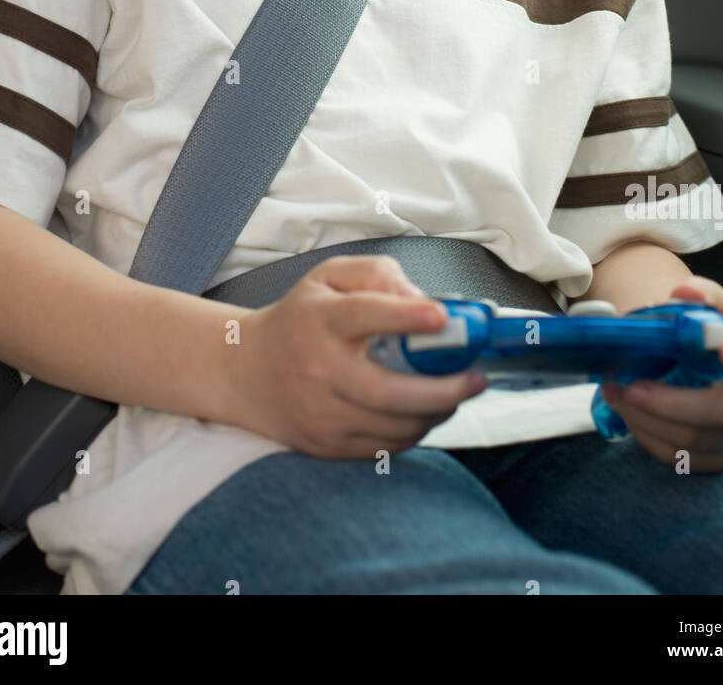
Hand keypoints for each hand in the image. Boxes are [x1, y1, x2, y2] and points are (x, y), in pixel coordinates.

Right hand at [229, 255, 486, 459]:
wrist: (247, 372)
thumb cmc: (300, 318)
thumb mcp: (329, 277)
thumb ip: (377, 275)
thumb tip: (422, 301)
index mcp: (319, 319)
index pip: (364, 315)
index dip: (406, 317)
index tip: (443, 317)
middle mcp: (318, 370)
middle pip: (387, 391)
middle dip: (442, 389)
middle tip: (476, 379)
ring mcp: (322, 413)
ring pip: (392, 425)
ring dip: (436, 412)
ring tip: (457, 393)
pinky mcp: (327, 445)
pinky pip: (384, 446)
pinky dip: (414, 431)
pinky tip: (426, 412)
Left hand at [599, 276, 722, 471]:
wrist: (695, 362)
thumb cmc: (700, 332)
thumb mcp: (703, 305)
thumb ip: (698, 294)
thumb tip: (685, 291)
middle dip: (674, 402)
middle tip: (631, 388)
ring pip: (699, 438)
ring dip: (650, 420)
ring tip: (617, 395)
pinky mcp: (720, 455)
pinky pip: (683, 458)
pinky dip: (649, 437)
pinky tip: (630, 416)